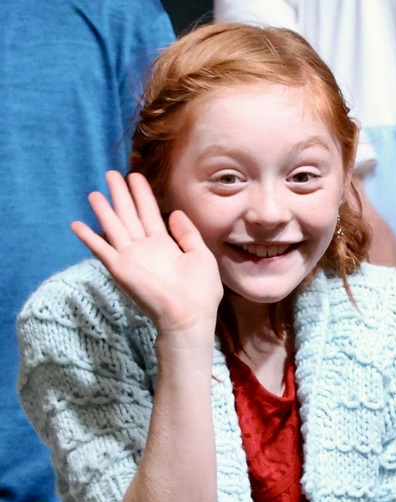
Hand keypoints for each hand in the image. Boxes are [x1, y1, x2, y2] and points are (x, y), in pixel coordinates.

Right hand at [71, 171, 222, 339]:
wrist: (188, 316)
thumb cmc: (200, 291)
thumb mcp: (201, 256)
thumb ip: (188, 234)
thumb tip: (175, 213)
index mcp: (165, 245)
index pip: (150, 213)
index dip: (142, 195)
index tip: (135, 176)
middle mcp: (145, 248)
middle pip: (129, 215)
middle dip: (120, 195)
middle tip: (111, 174)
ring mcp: (131, 257)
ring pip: (114, 227)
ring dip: (103, 210)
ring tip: (94, 193)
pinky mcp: (120, 268)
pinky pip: (101, 249)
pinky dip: (88, 238)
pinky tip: (76, 224)